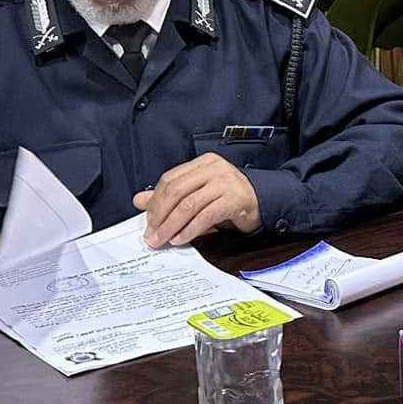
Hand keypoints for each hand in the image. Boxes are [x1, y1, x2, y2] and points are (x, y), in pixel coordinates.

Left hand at [135, 155, 260, 246]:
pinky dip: (190, 229)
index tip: (148, 221)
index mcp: (202, 163)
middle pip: (176, 190)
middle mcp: (214, 168)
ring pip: (189, 204)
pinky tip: (182, 239)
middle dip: (160, 215)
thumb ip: (169, 196)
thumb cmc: (229, 198)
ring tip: (162, 239)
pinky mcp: (235, 198)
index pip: (170, 179)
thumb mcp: (198, 194)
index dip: (155, 201)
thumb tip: (139, 200)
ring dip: (171, 225)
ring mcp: (226, 182)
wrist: (263, 202)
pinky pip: (206, 216)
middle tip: (151, 234)